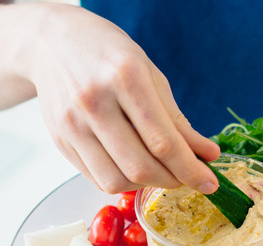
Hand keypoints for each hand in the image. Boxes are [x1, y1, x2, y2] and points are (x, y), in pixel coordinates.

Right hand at [22, 4, 219, 193]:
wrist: (53, 42)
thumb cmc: (108, 55)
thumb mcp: (150, 75)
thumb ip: (178, 120)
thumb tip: (206, 155)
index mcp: (125, 78)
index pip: (163, 141)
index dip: (190, 169)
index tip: (209, 182)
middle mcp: (95, 102)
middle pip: (140, 166)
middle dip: (173, 181)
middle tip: (188, 178)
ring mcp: (73, 124)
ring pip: (116, 180)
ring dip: (147, 185)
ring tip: (161, 172)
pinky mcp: (61, 141)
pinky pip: (97, 178)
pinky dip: (123, 180)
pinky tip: (135, 167)